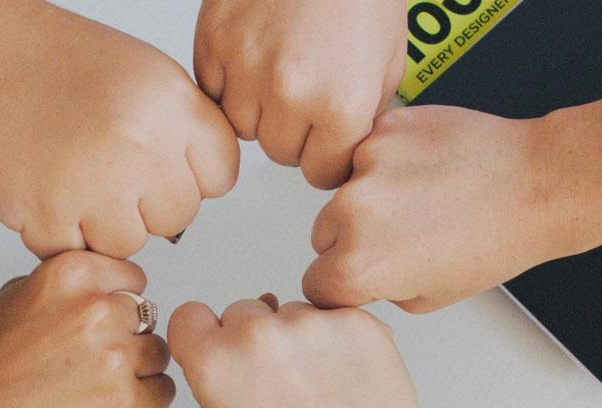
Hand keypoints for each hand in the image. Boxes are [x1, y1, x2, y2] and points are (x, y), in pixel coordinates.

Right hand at [0, 7, 239, 258]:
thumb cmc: (53, 60)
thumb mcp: (145, 74)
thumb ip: (183, 129)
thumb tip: (205, 183)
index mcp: (171, 104)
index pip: (221, 175)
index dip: (191, 173)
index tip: (165, 164)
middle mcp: (138, 145)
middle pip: (178, 216)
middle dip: (148, 201)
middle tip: (110, 169)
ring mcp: (93, 186)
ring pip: (130, 243)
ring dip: (104, 223)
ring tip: (74, 176)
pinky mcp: (47, 217)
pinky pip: (76, 253)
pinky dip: (60, 232)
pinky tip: (47, 188)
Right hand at [0, 250, 175, 407]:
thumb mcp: (20, 291)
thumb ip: (70, 280)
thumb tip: (108, 281)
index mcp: (70, 274)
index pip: (133, 275)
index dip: (120, 299)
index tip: (106, 316)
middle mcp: (94, 309)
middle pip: (147, 314)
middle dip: (126, 333)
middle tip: (95, 353)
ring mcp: (113, 355)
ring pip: (158, 351)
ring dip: (138, 365)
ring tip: (99, 377)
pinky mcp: (124, 399)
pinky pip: (162, 389)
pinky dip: (144, 397)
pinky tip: (112, 398)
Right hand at [168, 294, 419, 407]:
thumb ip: (217, 377)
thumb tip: (220, 349)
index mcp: (217, 364)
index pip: (190, 316)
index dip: (205, 333)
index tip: (217, 344)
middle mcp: (259, 336)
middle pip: (242, 310)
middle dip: (254, 339)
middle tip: (276, 381)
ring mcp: (311, 324)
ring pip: (291, 311)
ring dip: (299, 338)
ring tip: (316, 386)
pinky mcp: (357, 323)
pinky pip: (335, 315)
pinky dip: (339, 339)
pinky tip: (344, 377)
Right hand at [193, 0, 404, 188]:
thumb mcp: (389, 61)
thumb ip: (365, 114)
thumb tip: (345, 148)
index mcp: (342, 103)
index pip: (323, 173)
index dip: (328, 157)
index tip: (327, 144)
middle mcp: (291, 91)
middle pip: (281, 154)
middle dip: (296, 133)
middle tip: (307, 98)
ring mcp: (246, 65)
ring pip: (242, 126)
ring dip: (260, 109)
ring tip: (280, 73)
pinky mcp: (214, 39)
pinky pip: (213, 89)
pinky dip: (230, 81)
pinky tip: (255, 58)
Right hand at [303, 106, 584, 312]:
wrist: (536, 182)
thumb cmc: (497, 240)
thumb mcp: (429, 297)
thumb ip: (377, 288)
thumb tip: (355, 273)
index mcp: (360, 264)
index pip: (315, 284)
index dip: (342, 285)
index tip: (362, 277)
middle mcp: (354, 211)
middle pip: (323, 233)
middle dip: (352, 238)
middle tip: (405, 235)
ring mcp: (368, 162)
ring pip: (343, 188)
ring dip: (370, 196)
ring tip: (423, 199)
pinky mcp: (385, 127)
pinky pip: (367, 150)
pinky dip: (389, 160)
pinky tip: (426, 170)